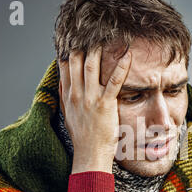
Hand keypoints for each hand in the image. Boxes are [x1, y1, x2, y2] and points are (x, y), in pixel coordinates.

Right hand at [58, 47, 131, 173]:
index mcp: (68, 97)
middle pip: (76, 62)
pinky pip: (114, 81)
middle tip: (92, 36)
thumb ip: (65, 99)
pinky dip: (121, 67)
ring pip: (92, 67)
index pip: (65, 67)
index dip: (70, 52)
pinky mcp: (105, 104)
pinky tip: (127, 56)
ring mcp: (90, 98)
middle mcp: (77, 95)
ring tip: (106, 38)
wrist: (90, 155)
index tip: (77, 42)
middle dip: (83, 46)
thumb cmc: (83, 138)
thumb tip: (63, 83)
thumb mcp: (69, 117)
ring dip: (98, 50)